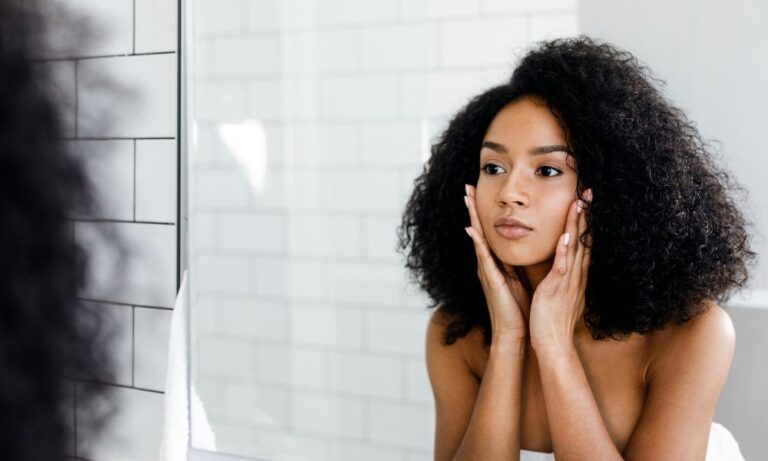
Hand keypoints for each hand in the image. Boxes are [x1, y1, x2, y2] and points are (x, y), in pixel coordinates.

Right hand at [464, 184, 530, 342]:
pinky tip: (472, 229)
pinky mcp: (491, 280)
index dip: (482, 213)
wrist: (513, 333)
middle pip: (478, 231)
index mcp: (496, 264)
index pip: (488, 233)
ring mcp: (486, 271)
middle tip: (466, 187)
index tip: (478, 193)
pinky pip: (483, 257)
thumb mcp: (518, 280)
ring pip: (478, 239)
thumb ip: (515, 265)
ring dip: (472, 218)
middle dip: (473, 209)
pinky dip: (477, 243)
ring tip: (466, 199)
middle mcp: (487, 265)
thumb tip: (519, 250)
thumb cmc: (518, 309)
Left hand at [529, 189, 592, 350]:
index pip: (582, 243)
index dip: (585, 222)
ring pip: (575, 248)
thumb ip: (563, 278)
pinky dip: (565, 251)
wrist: (553, 344)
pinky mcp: (557, 289)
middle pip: (583, 240)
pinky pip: (562, 266)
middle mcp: (575, 275)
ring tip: (580, 203)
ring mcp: (568, 281)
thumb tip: (564, 267)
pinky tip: (566, 235)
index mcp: (574, 276)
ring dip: (577, 225)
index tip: (586, 201)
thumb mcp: (561, 294)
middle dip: (586, 216)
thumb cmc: (553, 320)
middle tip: (588, 192)